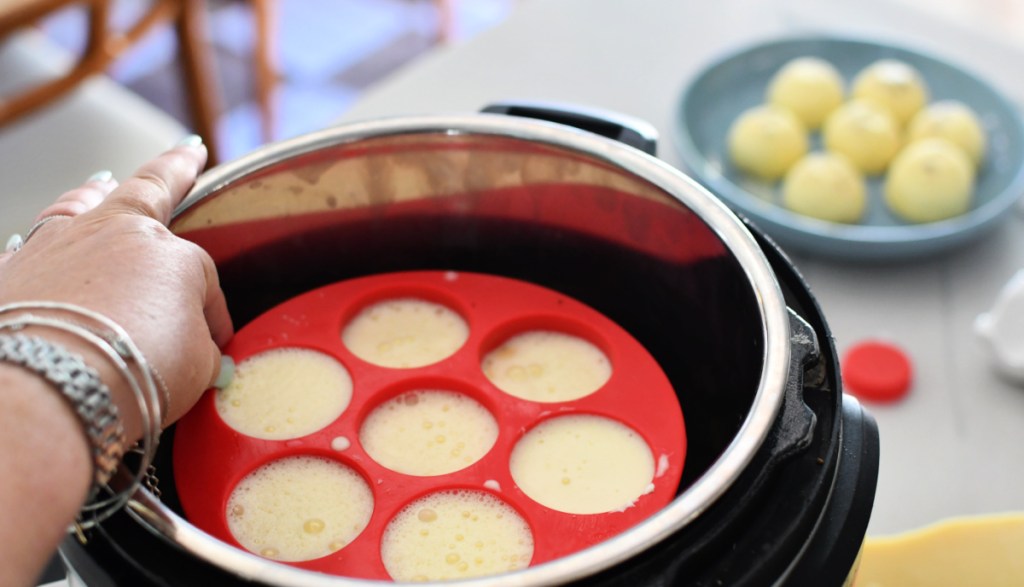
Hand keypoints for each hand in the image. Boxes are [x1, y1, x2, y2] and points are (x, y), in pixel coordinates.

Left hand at [0, 139, 233, 431]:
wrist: (48, 391)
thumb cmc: (135, 374)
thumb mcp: (197, 366)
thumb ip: (198, 344)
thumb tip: (196, 346)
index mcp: (172, 253)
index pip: (202, 277)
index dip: (212, 314)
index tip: (214, 344)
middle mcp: (112, 233)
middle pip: (150, 189)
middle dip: (176, 169)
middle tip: (188, 152)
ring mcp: (54, 246)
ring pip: (79, 204)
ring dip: (95, 192)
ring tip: (101, 181)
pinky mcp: (8, 274)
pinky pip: (24, 247)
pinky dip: (34, 246)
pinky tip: (31, 247)